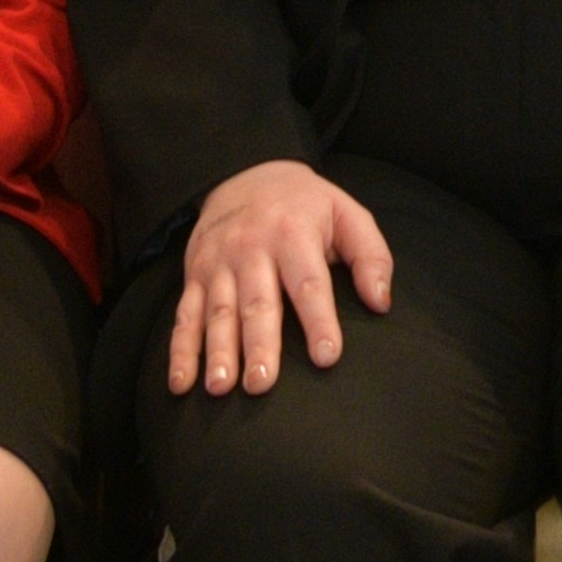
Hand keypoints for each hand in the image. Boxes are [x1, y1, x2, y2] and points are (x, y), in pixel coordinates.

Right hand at [169, 159, 396, 394]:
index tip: (327, 357)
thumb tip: (381, 301)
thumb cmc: (305, 205)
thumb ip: (370, 255)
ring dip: (217, 352)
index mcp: (294, 234)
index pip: (309, 283)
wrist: (245, 173)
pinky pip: (184, 315)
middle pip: (258, 303)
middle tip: (262, 385)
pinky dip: (180, 352)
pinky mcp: (194, 275)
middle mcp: (252, 249)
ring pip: (218, 313)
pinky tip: (181, 384)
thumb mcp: (346, 213)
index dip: (319, 321)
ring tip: (222, 388)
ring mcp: (218, 263)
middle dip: (259, 345)